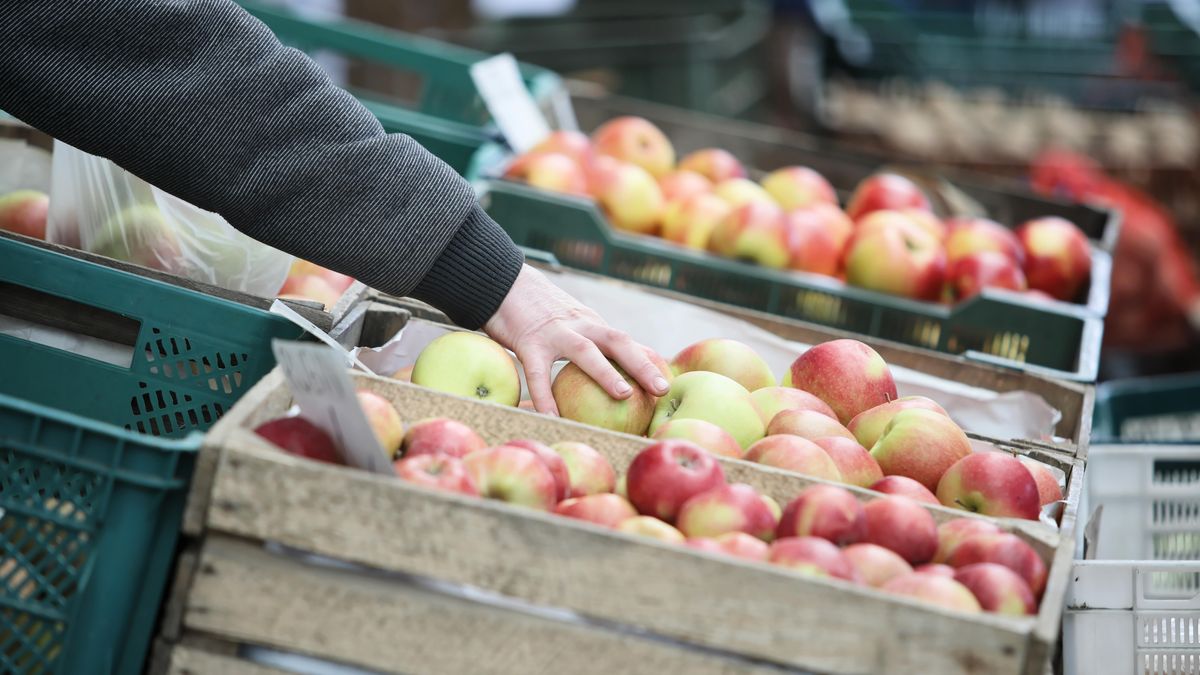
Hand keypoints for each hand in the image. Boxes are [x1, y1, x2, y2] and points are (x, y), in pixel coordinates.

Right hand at [485, 265, 669, 414]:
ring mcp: (555, 333)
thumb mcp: (571, 321)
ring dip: (606, 372)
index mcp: (590, 324)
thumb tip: (616, 363)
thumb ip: (591, 340)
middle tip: (662, 389)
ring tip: (624, 394)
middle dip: (642, 365)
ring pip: (585, 351)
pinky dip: (545, 398)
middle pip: (618, 341)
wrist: (501, 282)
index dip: (648, 361)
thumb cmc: (537, 311)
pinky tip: (553, 419)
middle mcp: (579, 325)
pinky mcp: (529, 343)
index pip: (625, 342)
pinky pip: (538, 374)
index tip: (667, 384)